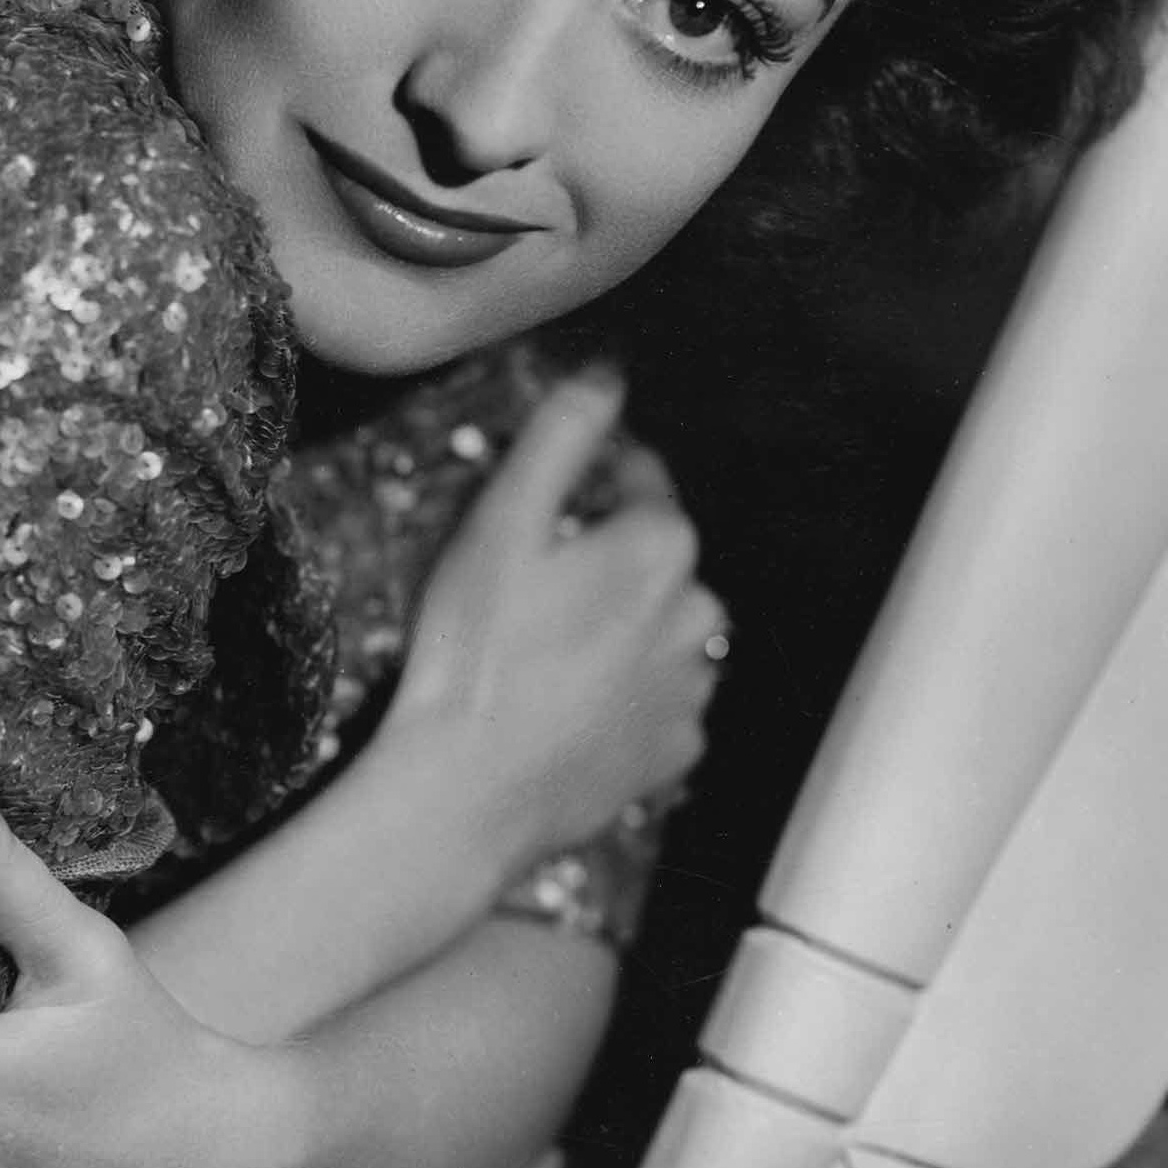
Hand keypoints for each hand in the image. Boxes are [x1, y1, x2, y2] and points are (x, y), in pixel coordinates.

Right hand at [374, 369, 724, 888]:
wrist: (468, 793)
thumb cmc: (475, 653)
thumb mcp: (501, 521)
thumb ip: (561, 435)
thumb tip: (606, 374)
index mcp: (662, 545)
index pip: (637, 479)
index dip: (582, 485)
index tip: (533, 512)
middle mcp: (699, 613)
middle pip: (650, 557)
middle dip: (599, 559)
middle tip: (523, 588)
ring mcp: (691, 688)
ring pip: (656, 629)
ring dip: (614, 627)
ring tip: (537, 652)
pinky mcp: (675, 749)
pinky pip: (653, 700)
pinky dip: (619, 694)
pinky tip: (561, 702)